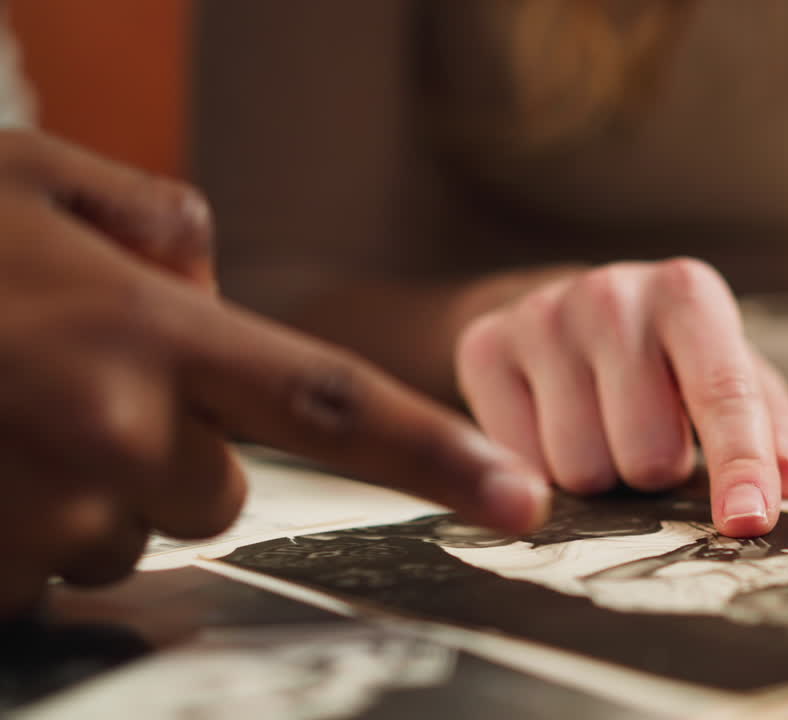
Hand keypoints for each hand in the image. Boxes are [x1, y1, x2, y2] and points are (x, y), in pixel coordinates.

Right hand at [0, 131, 547, 616]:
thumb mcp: (39, 184)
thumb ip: (156, 219)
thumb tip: (210, 278)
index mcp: (154, 330)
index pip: (337, 404)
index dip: (442, 457)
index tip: (526, 505)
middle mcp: (115, 432)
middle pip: (221, 492)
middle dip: (171, 451)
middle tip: (69, 389)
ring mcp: (45, 514)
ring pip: (128, 534)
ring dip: (84, 487)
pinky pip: (48, 569)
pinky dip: (21, 526)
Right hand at [456, 258, 787, 537]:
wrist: (567, 312)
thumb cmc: (664, 356)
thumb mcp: (727, 374)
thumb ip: (770, 427)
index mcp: (688, 294)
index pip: (722, 393)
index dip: (740, 466)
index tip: (747, 521)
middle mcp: (613, 293)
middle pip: (648, 455)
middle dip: (656, 471)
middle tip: (648, 436)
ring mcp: (542, 316)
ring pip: (582, 471)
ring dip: (601, 475)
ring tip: (601, 428)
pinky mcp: (484, 346)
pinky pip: (520, 466)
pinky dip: (544, 469)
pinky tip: (554, 425)